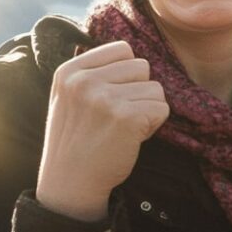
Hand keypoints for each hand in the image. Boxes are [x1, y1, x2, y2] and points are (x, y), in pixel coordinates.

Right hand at [36, 41, 168, 221]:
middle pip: (142, 67)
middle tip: (118, 117)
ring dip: (147, 109)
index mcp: (69, 71)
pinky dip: (154, 125)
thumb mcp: (69, 96)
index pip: (122, 49)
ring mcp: (106, 98)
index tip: (111, 97)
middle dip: (139, 91)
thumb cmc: (76, 139)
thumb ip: (93, 71)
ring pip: (155, 88)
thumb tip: (130, 52)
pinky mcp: (127, 117)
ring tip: (123, 128)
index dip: (127, 74)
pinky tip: (132, 137)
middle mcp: (85, 81)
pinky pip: (162, 108)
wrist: (70, 182)